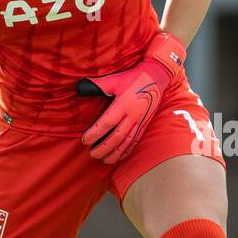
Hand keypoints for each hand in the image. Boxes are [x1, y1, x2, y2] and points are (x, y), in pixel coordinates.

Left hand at [77, 33, 186, 163]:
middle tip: (92, 154)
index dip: (95, 133)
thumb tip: (81, 86)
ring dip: (115, 153)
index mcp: (124, 104)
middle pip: (117, 136)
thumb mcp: (115, 79)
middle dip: (104, 147)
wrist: (156, 77)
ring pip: (127, 141)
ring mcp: (140, 121)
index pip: (107, 123)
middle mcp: (133, 115)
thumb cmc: (133, 77)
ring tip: (104, 160)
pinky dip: (127, 150)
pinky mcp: (145, 124)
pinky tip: (120, 156)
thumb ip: (99, 85)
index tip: (85, 140)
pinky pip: (136, 140)